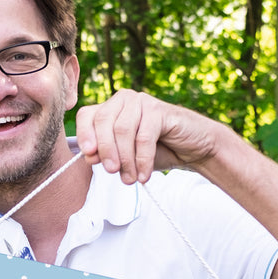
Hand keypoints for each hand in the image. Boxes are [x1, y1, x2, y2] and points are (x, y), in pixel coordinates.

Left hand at [75, 89, 218, 183]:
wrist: (193, 149)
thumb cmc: (156, 151)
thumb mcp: (125, 157)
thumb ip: (106, 155)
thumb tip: (88, 156)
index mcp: (110, 108)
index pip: (87, 115)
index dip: (84, 134)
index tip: (88, 156)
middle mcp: (123, 100)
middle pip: (103, 122)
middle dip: (105, 150)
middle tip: (112, 172)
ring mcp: (142, 102)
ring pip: (122, 130)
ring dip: (125, 159)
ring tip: (130, 179)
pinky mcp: (159, 110)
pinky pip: (143, 137)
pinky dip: (142, 160)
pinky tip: (144, 175)